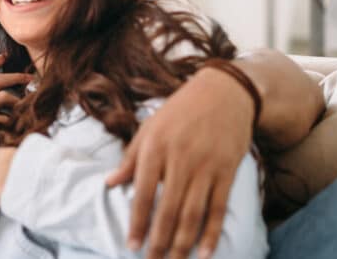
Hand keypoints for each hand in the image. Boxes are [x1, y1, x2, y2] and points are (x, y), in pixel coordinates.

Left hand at [104, 67, 254, 258]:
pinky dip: (212, 233)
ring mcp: (206, 167)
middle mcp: (179, 160)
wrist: (223, 94)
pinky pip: (218, 209)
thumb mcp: (149, 129)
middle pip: (168, 210)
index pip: (143, 194)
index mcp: (155, 148)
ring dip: (183, 243)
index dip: (137, 222)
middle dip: (159, 241)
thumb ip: (130, 159)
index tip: (131, 246)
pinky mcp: (227, 172)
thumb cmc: (179, 111)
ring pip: (193, 214)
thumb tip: (109, 184)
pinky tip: (205, 253)